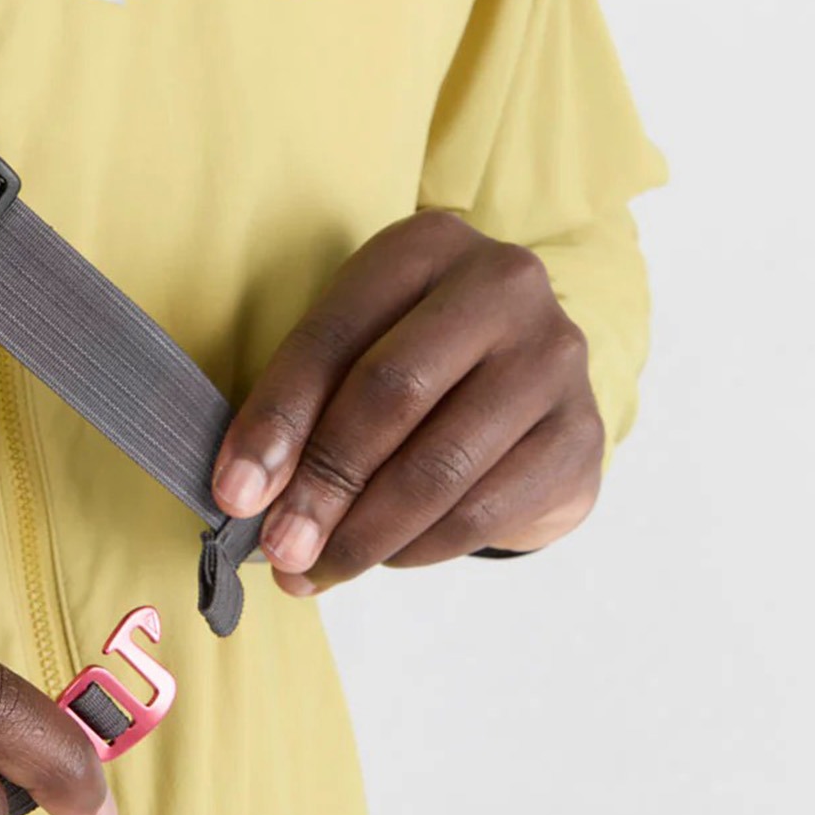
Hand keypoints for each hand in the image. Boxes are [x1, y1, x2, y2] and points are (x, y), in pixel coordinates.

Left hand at [212, 211, 603, 593]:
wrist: (529, 378)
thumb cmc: (417, 355)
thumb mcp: (359, 343)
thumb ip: (307, 402)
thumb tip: (248, 495)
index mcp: (426, 244)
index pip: (333, 335)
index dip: (276, 419)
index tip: (234, 493)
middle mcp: (502, 284)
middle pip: (391, 393)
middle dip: (323, 484)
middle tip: (280, 548)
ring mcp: (553, 358)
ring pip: (440, 465)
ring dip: (365, 534)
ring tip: (316, 570)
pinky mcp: (581, 433)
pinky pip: (484, 509)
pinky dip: (420, 547)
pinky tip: (384, 557)